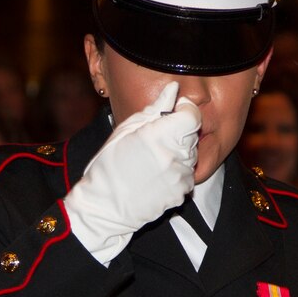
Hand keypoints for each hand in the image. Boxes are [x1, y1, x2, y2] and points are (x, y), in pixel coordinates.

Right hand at [65, 82, 200, 263]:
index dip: (185, 110)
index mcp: (159, 136)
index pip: (192, 115)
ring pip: (191, 155)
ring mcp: (180, 177)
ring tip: (153, 159)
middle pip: (192, 134)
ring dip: (178, 152)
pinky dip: (176, 172)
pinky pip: (187, 175)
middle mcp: (174, 156)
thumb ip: (154, 109)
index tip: (175, 112)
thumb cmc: (108, 166)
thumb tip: (173, 89)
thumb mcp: (125, 130)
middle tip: (155, 139)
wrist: (105, 207)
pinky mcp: (182, 193)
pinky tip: (156, 175)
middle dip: (179, 131)